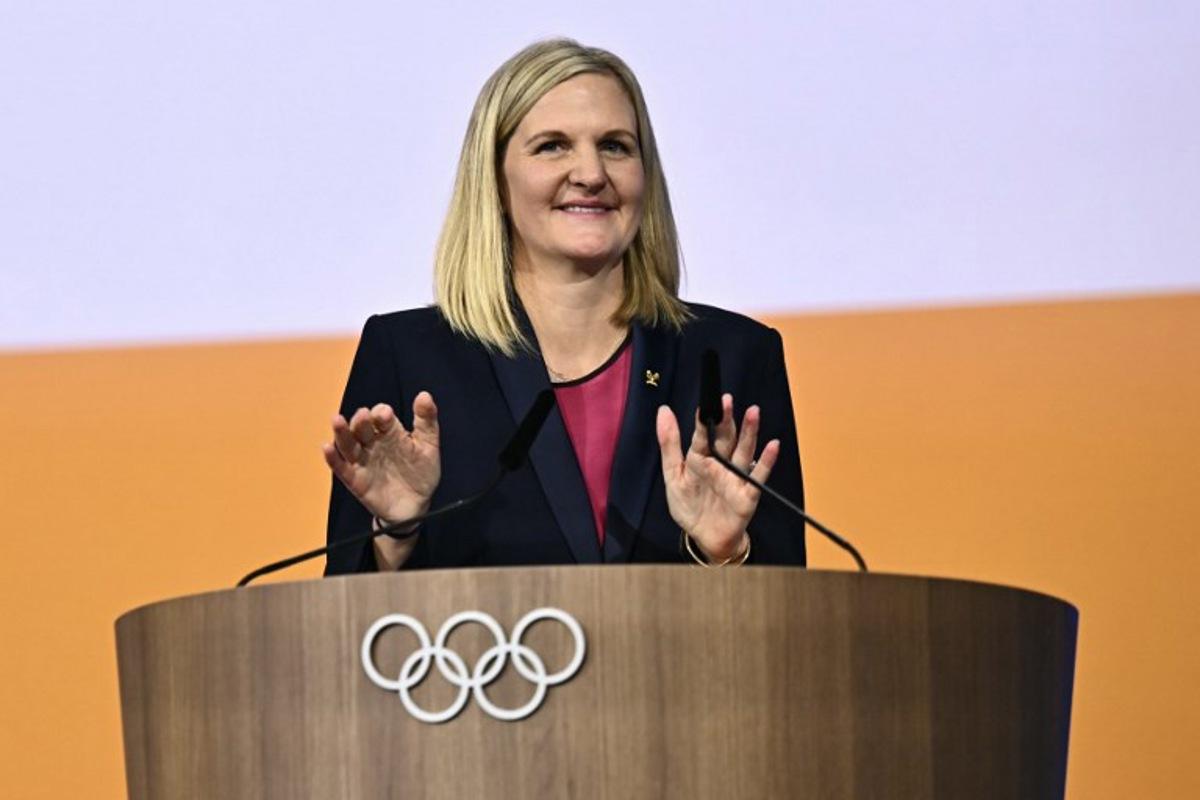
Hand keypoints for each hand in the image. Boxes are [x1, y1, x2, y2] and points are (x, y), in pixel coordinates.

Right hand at [322, 391, 440, 524]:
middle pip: (361, 428)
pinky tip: (328, 448)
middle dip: (361, 421)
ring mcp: (363, 461)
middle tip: (364, 415)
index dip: (381, 414)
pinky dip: (333, 458)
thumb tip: (424, 395)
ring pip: (348, 444)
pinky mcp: (356, 480)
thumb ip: (426, 421)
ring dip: (341, 432)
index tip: (385, 414)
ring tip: (337, 420)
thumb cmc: (421, 472)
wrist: (417, 504)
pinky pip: (341, 468)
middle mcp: (373, 444)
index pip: (381, 417)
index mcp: (390, 432)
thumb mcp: (429, 445)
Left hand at [656, 394, 778, 561]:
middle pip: (725, 438)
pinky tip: (772, 446)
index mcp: (700, 458)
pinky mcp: (748, 493)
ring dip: (749, 432)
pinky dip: (766, 461)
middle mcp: (720, 463)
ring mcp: (735, 477)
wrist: (705, 538)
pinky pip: (758, 475)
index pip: (703, 435)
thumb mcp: (673, 474)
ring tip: (753, 413)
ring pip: (743, 450)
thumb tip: (663, 411)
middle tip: (727, 401)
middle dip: (727, 420)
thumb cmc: (689, 506)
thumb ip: (669, 444)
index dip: (705, 419)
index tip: (708, 402)